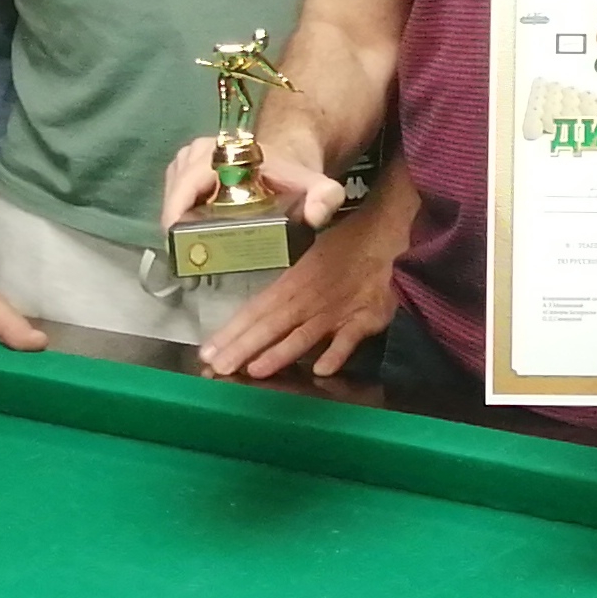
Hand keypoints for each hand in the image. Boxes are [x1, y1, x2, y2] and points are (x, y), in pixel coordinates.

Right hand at [161, 132, 343, 237]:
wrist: (289, 157)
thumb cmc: (296, 175)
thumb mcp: (317, 186)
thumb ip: (325, 198)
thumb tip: (315, 215)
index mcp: (227, 152)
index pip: (191, 178)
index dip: (178, 208)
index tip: (176, 238)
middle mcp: (202, 151)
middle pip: (176, 190)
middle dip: (176, 223)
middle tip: (186, 257)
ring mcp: (190, 158)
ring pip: (171, 193)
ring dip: (177, 220)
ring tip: (191, 248)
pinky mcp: (185, 168)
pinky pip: (173, 193)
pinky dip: (178, 214)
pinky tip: (191, 235)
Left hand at [198, 202, 408, 380]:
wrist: (389, 227)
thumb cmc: (348, 241)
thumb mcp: (312, 257)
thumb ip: (292, 284)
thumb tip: (265, 310)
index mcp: (294, 281)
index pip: (257, 308)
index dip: (233, 330)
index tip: (207, 350)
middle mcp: (310, 296)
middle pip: (272, 325)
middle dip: (244, 347)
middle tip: (217, 368)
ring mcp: (338, 308)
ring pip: (304, 334)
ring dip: (279, 353)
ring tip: (254, 370)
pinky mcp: (367, 316)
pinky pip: (350, 337)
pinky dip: (337, 352)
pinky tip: (322, 370)